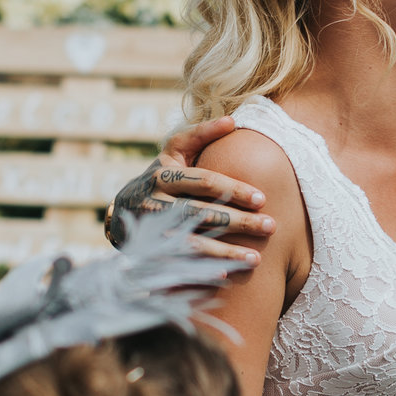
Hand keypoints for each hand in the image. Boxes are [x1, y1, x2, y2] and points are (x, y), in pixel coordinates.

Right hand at [104, 115, 275, 262]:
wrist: (124, 209)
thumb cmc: (162, 175)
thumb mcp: (174, 151)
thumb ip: (201, 135)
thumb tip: (232, 120)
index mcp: (163, 174)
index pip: (205, 182)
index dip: (234, 190)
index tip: (263, 199)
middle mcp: (155, 202)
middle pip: (203, 214)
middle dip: (239, 222)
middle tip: (271, 227)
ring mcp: (151, 231)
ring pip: (192, 243)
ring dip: (226, 252)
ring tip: (256, 259)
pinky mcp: (150, 253)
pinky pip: (179, 264)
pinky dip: (201, 270)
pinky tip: (226, 275)